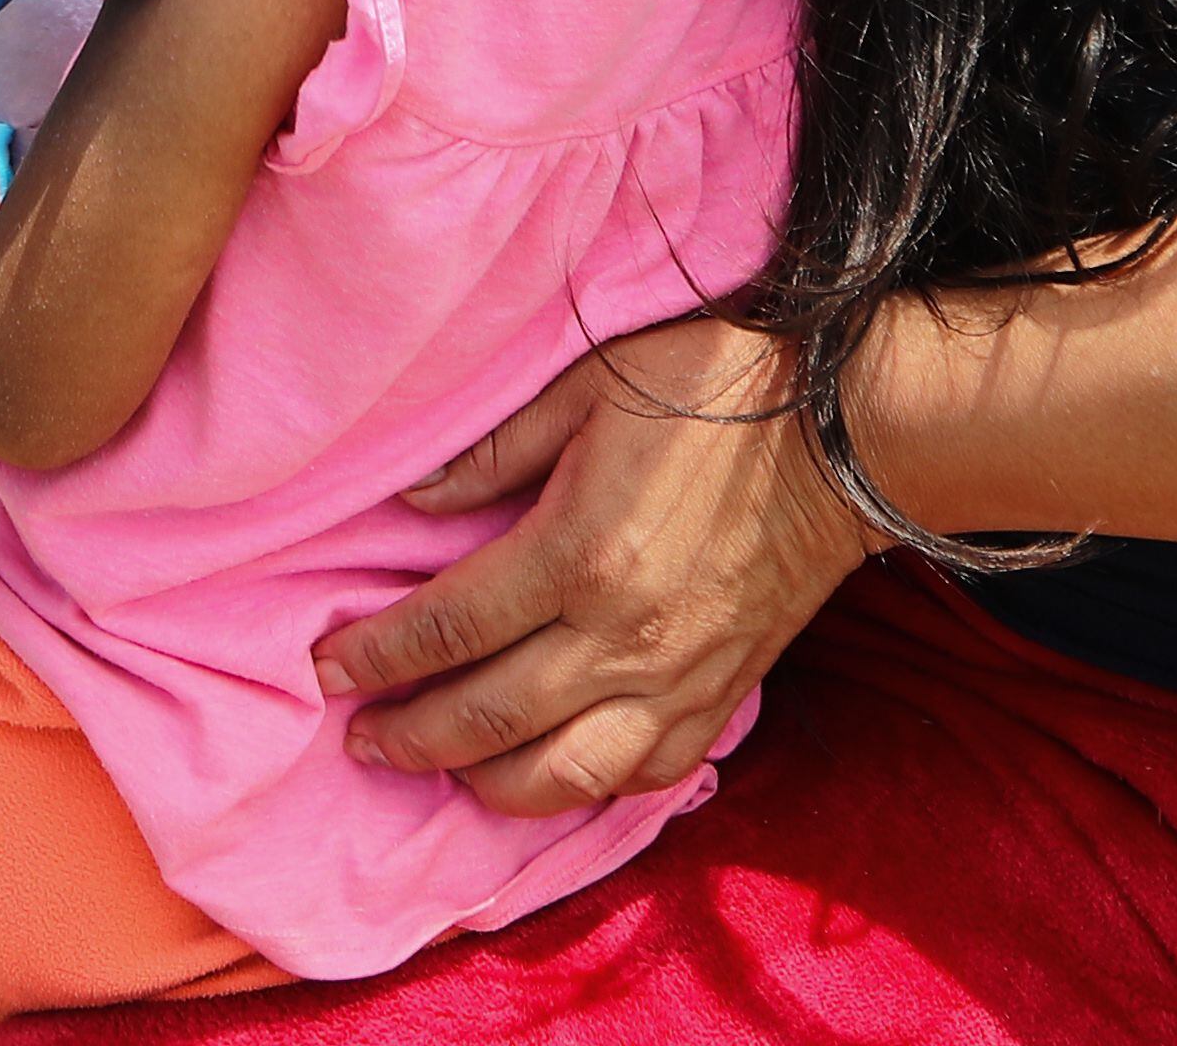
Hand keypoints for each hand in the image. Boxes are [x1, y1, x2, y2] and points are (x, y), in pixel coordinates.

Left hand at [308, 316, 874, 816]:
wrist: (848, 436)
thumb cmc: (716, 390)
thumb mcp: (593, 383)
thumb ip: (495, 449)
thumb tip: (411, 504)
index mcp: (581, 551)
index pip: (452, 626)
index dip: (380, 655)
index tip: (328, 667)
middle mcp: (624, 634)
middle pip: (489, 716)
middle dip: (410, 736)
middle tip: (358, 738)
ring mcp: (677, 680)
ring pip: (562, 775)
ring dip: (483, 785)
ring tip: (434, 769)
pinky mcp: (720, 699)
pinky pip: (641, 777)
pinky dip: (582, 794)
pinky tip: (540, 779)